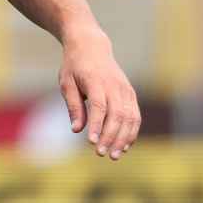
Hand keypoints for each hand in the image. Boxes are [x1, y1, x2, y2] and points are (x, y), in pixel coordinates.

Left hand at [58, 28, 140, 159]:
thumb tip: (77, 130)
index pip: (99, 106)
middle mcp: (114, 86)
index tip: (92, 143)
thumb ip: (73, 106)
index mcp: (95, 81)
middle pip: (117, 115)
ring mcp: (125, 90)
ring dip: (123, 139)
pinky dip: (132, 132)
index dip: (97, 126)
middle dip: (111, 137)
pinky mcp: (131, 94)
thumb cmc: (74, 66)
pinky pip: (135, 116)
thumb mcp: (66, 83)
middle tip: (101, 154)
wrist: (91, 46)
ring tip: (114, 155)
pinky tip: (124, 146)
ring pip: (130, 118)